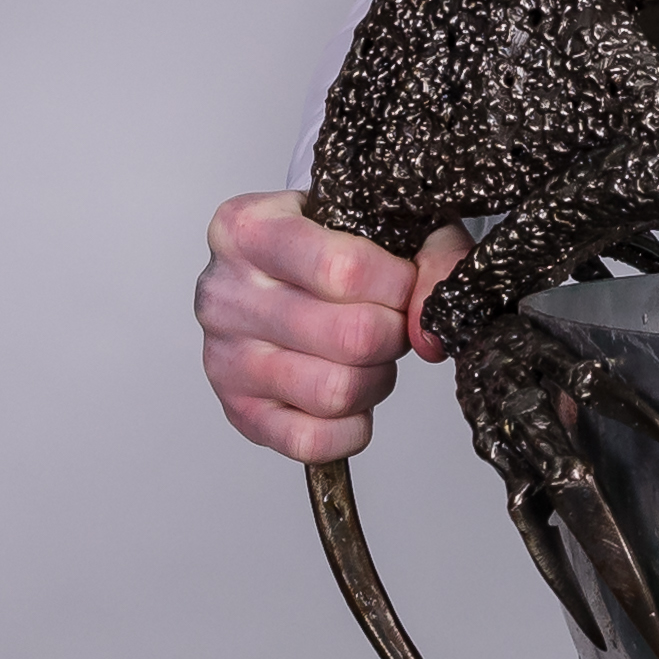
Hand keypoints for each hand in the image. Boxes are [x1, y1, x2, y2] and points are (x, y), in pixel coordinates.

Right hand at [193, 189, 469, 461]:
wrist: (274, 265)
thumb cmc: (331, 238)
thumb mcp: (384, 217)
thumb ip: (433, 253)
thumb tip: (430, 333)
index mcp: (249, 230)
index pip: (344, 270)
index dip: (399, 284)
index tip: (405, 280)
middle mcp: (226, 294)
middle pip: (351, 337)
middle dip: (394, 333)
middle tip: (391, 321)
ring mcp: (225, 357)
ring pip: (335, 392)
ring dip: (377, 379)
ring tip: (371, 355)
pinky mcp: (238, 411)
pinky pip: (310, 442)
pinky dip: (351, 428)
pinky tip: (355, 397)